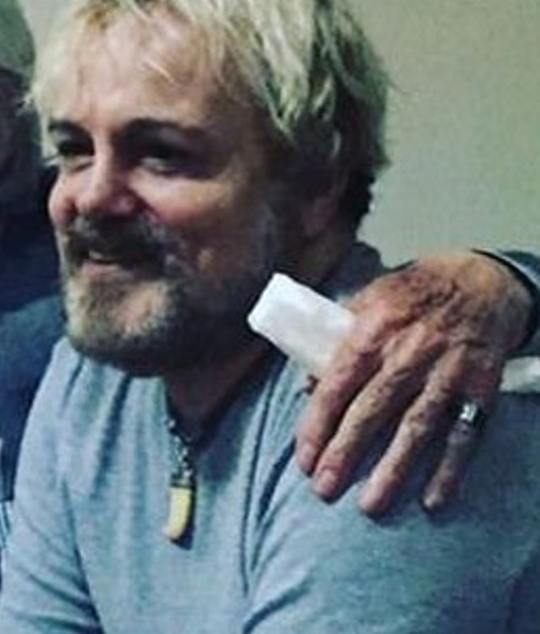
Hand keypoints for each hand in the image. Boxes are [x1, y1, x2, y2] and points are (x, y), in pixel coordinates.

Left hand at [295, 252, 531, 514]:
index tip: (304, 458)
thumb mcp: (367, 302)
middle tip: (323, 488)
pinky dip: (450, 469)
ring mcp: (448, 372)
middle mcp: (410, 352)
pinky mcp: (480, 388)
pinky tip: (432, 500)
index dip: (318, 424)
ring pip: (416, 428)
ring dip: (393, 469)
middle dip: (345, 453)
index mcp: (373, 329)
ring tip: (370, 504)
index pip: (337, 384)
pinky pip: (464, 434)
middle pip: (372, 411)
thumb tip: (307, 384)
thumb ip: (336, 341)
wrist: (482, 281)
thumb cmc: (412, 294)